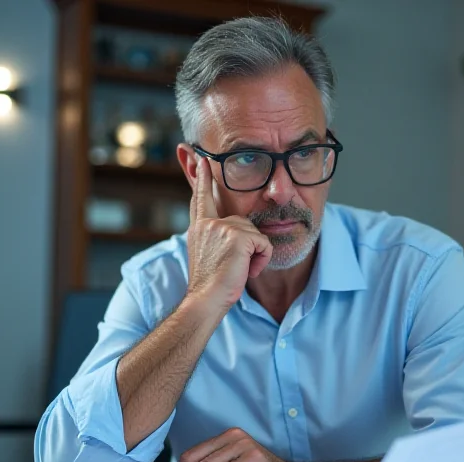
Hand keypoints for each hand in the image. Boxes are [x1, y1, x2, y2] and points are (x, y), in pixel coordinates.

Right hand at [186, 158, 272, 310]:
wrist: (205, 301)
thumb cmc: (209, 286)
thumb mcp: (207, 255)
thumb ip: (213, 237)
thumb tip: (226, 232)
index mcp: (199, 227)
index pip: (200, 198)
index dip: (201, 178)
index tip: (200, 158)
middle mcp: (208, 224)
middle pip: (244, 223)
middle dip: (249, 247)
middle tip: (234, 268)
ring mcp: (222, 228)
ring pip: (256, 234)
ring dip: (254, 255)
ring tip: (238, 270)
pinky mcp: (237, 236)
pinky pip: (264, 243)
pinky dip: (261, 260)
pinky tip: (246, 270)